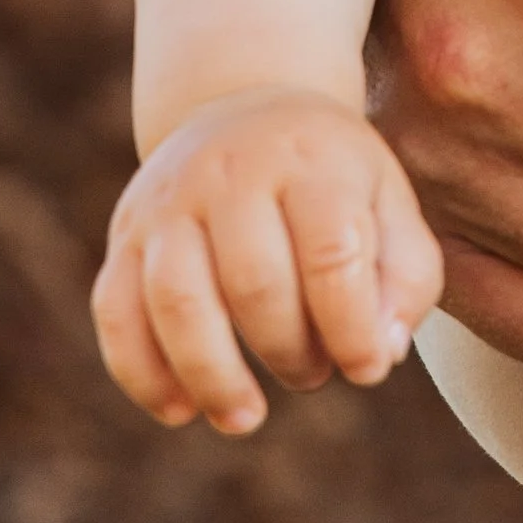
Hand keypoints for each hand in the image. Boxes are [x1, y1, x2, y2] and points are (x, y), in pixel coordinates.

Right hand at [92, 87, 440, 434]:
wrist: (248, 106)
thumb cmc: (333, 180)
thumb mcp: (390, 204)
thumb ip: (406, 280)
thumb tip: (381, 352)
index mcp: (311, 159)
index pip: (331, 253)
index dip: (352, 330)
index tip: (368, 368)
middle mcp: (232, 169)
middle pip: (254, 282)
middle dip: (290, 352)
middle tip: (311, 373)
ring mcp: (170, 198)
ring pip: (176, 298)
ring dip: (212, 375)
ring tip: (246, 416)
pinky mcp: (126, 233)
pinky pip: (115, 310)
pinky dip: (142, 372)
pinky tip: (180, 409)